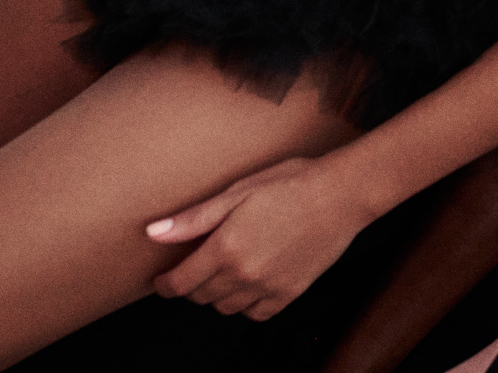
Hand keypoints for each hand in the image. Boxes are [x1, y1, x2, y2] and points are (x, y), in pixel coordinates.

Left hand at [147, 156, 373, 319]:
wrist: (343, 194)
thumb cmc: (292, 184)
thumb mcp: (239, 191)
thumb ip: (195, 218)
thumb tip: (154, 233)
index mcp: (225, 248)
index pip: (180, 283)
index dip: (165, 285)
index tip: (162, 280)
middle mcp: (243, 274)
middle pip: (200, 297)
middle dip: (191, 286)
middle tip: (196, 268)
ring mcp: (268, 286)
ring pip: (226, 308)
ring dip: (217, 296)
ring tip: (224, 274)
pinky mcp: (290, 293)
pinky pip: (256, 313)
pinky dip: (247, 305)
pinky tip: (251, 285)